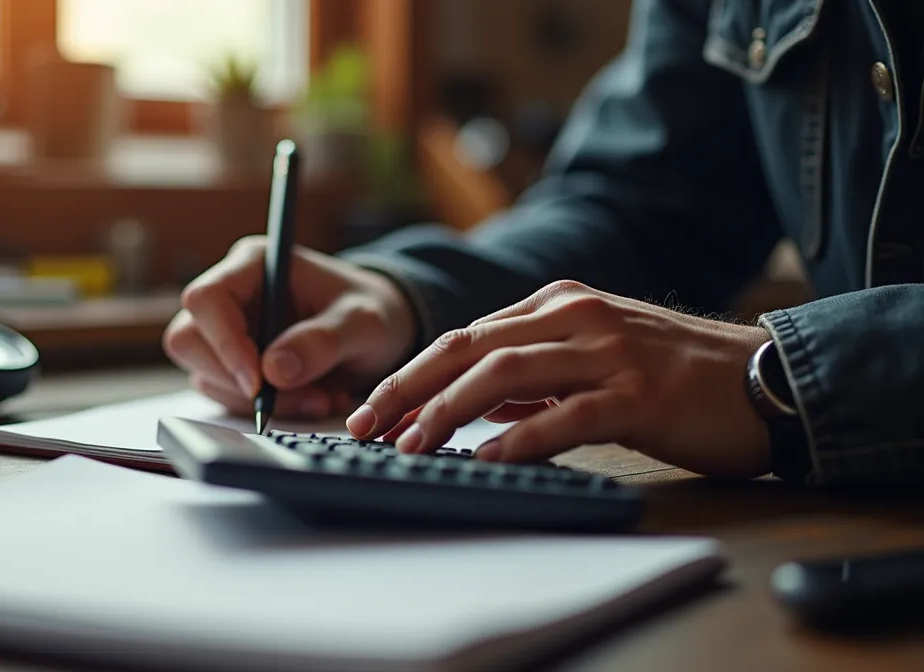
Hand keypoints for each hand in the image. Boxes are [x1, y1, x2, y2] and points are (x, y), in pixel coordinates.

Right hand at [164, 236, 416, 418]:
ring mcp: (227, 331)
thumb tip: (273, 370)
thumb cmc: (372, 311)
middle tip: (298, 396)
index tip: (258, 382)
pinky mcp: (233, 364)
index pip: (207, 298)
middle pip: (188, 340)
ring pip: (205, 374)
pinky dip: (268, 409)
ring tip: (320, 398)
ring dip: (259, 401)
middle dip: (237, 381)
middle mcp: (231, 294)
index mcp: (253, 264)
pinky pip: (227, 396)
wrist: (380, 330)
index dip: (223, 342)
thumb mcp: (362, 323)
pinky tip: (311, 399)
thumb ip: (322, 341)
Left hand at [346, 280, 773, 478]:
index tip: (370, 409)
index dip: (410, 374)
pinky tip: (487, 460)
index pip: (464, 337)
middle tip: (365, 425)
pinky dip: (520, 438)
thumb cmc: (673, 376)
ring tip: (411, 445)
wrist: (765, 378)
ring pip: (503, 374)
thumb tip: (472, 406)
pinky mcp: (638, 394)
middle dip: (407, 387)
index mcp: (558, 304)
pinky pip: (565, 416)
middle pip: (467, 347)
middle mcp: (575, 317)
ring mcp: (607, 351)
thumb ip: (534, 376)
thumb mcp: (592, 359)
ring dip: (446, 412)